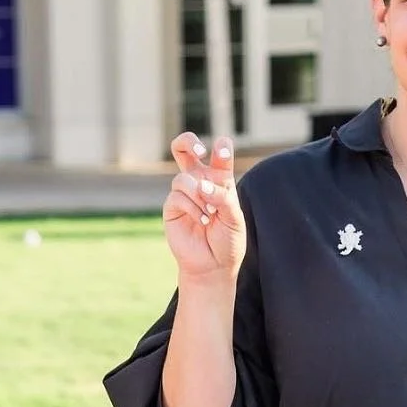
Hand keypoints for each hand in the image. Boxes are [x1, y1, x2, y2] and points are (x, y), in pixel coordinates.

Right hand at [164, 132, 246, 284]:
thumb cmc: (228, 240)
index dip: (220, 147)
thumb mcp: (234, 218)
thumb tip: (202, 186)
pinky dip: (193, 208)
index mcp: (220, 180)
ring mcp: (184, 193)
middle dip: (188, 142)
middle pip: (185, 149)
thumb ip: (223, 197)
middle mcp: (200, 182)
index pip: (219, 155)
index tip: (222, 149)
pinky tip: (203, 221)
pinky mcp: (172, 207)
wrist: (214, 265)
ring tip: (211, 214)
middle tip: (200, 151)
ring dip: (199, 195)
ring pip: (183, 179)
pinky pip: (177, 197)